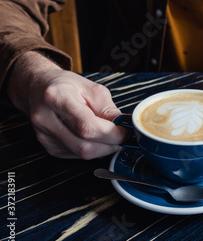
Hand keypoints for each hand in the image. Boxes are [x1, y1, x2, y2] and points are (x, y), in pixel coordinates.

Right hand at [7, 51, 126, 158]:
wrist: (38, 87)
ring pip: (82, 154)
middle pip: (85, 147)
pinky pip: (77, 155)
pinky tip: (93, 137)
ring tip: (108, 134)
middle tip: (122, 135)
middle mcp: (46, 120)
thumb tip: (125, 126)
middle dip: (110, 144)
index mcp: (57, 98)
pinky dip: (91, 148)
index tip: (126, 131)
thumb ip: (109, 109)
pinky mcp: (48, 146)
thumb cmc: (66, 86)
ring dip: (102, 148)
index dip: (112, 134)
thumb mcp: (92, 89)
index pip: (88, 127)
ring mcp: (45, 136)